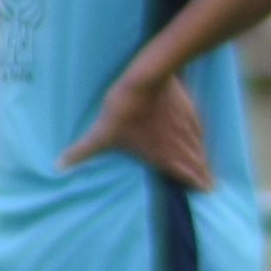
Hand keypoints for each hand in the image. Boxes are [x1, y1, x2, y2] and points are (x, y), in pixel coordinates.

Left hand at [63, 69, 214, 189]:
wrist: (148, 76)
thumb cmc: (125, 109)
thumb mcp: (103, 133)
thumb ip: (83, 152)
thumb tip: (58, 167)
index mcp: (165, 156)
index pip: (189, 176)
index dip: (198, 185)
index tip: (207, 193)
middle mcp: (181, 146)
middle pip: (199, 166)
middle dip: (204, 178)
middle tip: (211, 187)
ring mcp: (188, 127)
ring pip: (201, 149)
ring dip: (204, 160)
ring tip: (208, 170)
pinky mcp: (190, 110)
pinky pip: (200, 130)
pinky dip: (200, 139)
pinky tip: (200, 139)